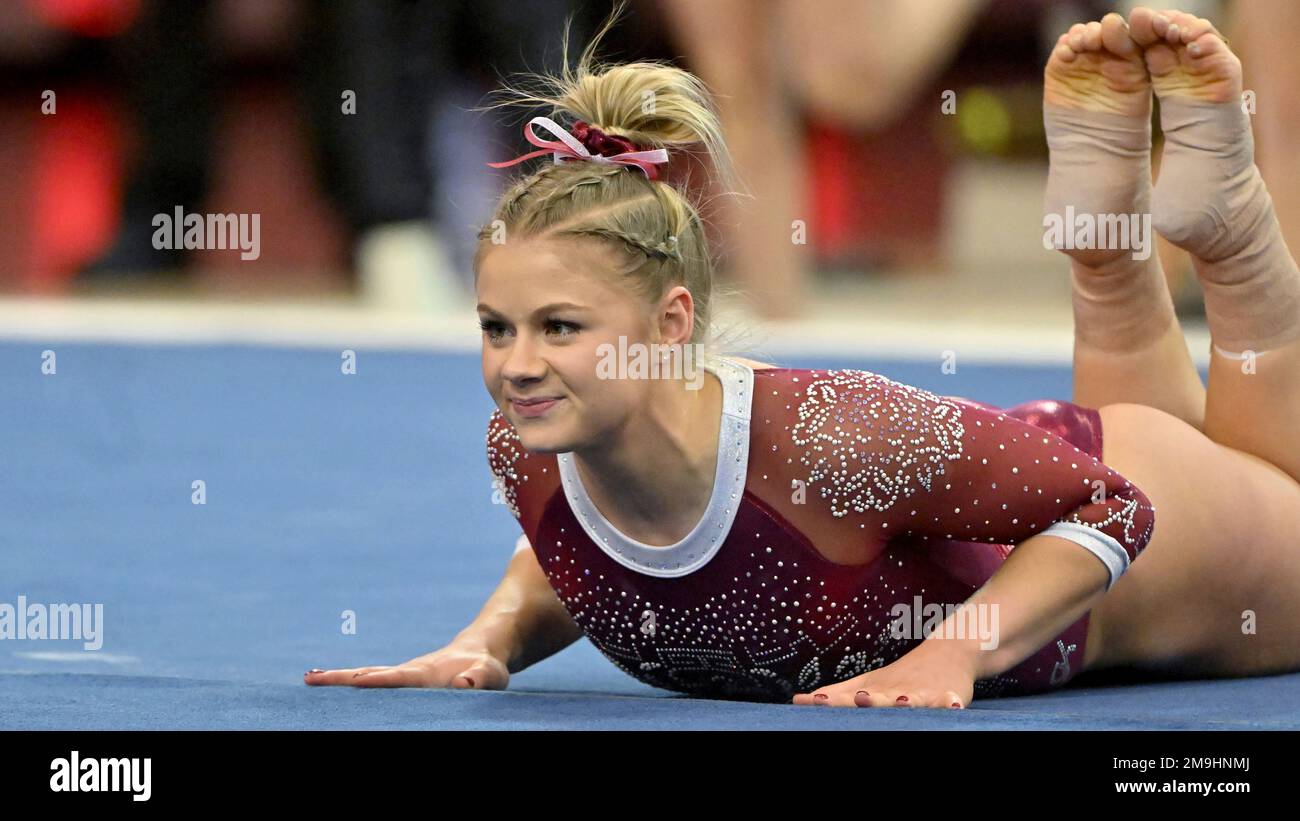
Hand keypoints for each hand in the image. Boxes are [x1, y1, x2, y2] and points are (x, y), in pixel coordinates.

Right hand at [304, 638, 510, 689]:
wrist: (481, 651)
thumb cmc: (486, 668)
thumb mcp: (488, 676)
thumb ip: (478, 679)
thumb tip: (463, 684)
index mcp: (424, 673)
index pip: (395, 678)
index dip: (376, 681)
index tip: (353, 680)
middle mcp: (407, 672)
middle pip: (368, 673)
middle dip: (340, 678)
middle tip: (310, 678)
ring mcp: (403, 675)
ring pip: (366, 675)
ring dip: (339, 678)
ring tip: (310, 678)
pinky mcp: (403, 680)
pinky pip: (373, 680)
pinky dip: (351, 681)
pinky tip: (335, 684)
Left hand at [790, 640, 976, 708]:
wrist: (946, 653)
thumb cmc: (898, 677)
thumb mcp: (866, 683)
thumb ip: (835, 694)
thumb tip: (798, 700)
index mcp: (873, 689)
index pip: (849, 696)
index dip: (833, 700)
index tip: (814, 701)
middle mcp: (895, 690)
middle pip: (881, 696)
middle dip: (872, 699)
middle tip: (861, 699)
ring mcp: (922, 692)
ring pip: (915, 697)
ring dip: (908, 699)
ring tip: (902, 702)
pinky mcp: (948, 694)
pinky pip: (951, 699)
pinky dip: (951, 701)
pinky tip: (952, 704)